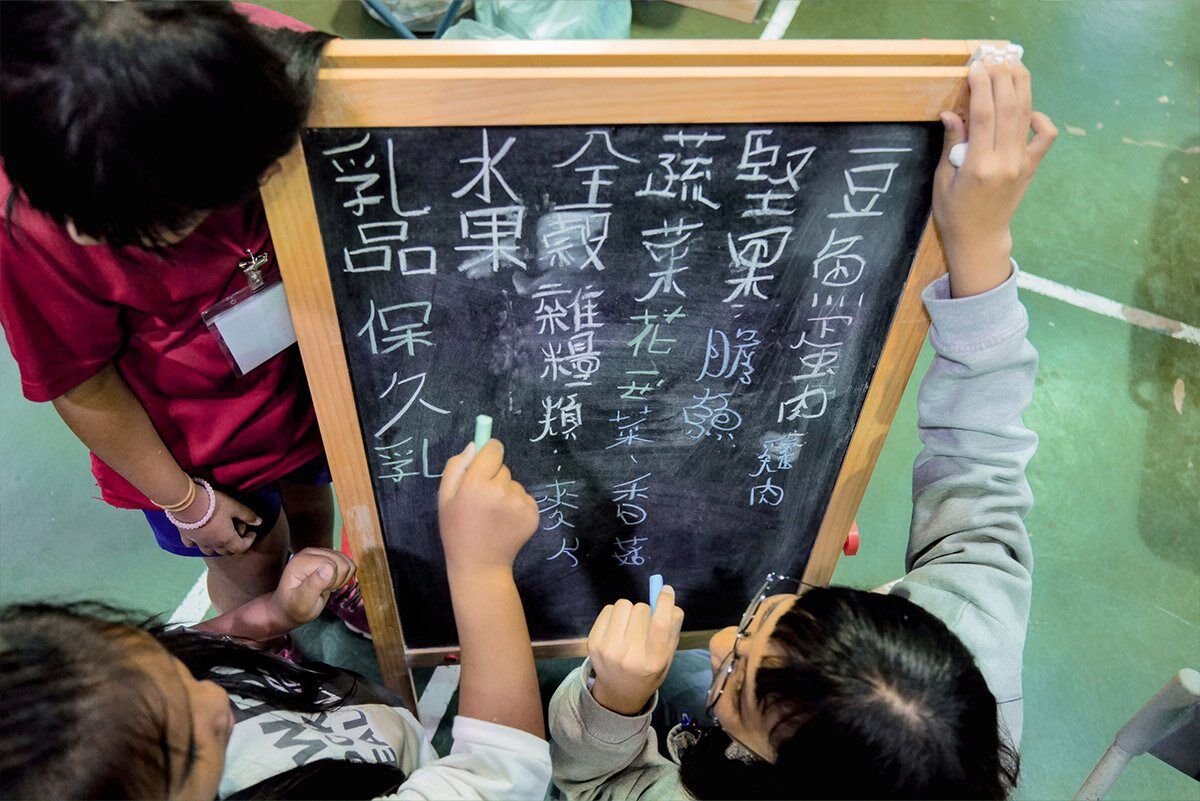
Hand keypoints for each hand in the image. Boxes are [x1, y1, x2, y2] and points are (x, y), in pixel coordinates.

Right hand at [176, 488, 262, 555]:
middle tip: (237, 531)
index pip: (241, 548)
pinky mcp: (186, 536)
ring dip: (217, 547)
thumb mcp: (234, 506)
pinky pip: (192, 544)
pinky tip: (200, 537)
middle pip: (226, 552)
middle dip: (235, 544)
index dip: (249, 541)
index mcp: (226, 538)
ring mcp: (198, 541)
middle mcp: (212, 544)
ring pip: (209, 551)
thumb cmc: (213, 503)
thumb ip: (247, 515)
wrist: (186, 501)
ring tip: (221, 536)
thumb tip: (259, 522)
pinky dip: (198, 543)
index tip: (252, 532)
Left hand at [270, 547, 356, 629]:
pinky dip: (345, 576)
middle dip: (337, 580)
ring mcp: (319, 553)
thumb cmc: (294, 608)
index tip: (318, 591)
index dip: (331, 581)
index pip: (331, 564)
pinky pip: (348, 563)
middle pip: (341, 561)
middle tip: (323, 589)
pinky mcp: (327, 557)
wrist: (291, 608)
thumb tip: (329, 568)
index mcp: (301, 561)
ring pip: (347, 562)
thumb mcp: (302, 603)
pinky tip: (332, 583)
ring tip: (327, 587)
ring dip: (341, 579)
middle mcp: (310, 553)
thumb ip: (313, 585)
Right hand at [437, 440, 539, 573]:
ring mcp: (519, 503)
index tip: (485, 460)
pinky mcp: (533, 514)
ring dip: (506, 493)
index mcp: (476, 484)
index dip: (488, 452)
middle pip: (503, 467)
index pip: (493, 449)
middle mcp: (501, 490)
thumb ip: (456, 467)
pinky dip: (517, 506)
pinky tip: (505, 521)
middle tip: (482, 500)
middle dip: (493, 477)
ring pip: (514, 484)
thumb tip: (474, 445)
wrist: (480, 564)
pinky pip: (525, 498)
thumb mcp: (445, 498)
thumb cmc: (457, 530)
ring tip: (493, 514)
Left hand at [588, 587, 684, 715]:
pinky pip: (608, 609)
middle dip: (646, 612)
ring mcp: (609, 649)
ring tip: (630, 627)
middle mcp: (630, 656)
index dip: (664, 602)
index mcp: (654, 660)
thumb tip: (666, 593)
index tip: (666, 590)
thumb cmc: (649, 669)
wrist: (620, 691)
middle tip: (644, 626)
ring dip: (630, 610)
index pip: (660, 624)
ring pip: (624, 605)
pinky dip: (615, 614)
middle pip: (642, 609)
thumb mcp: (668, 655)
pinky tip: (618, 629)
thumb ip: (672, 626)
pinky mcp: (594, 642)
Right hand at [934, 54, 1056, 297]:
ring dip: (1021, 87)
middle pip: (1009, 108)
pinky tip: (1027, 109)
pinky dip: (1040, 118)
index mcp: (979, 166)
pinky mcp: (1031, 167)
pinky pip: (1044, 136)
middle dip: (1002, 79)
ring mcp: (1022, 163)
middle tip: (993, 60)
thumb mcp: (942, 180)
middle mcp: (1005, 161)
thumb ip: (951, 144)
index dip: (981, 86)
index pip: (985, 115)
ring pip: (1026, 115)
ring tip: (1011, 68)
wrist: (980, 239)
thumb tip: (952, 112)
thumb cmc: (953, 213)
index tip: (975, 68)